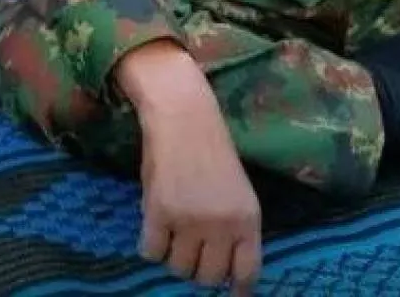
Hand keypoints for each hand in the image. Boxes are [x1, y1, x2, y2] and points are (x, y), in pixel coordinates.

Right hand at [116, 43, 261, 293]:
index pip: (247, 270)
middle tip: (193, 252)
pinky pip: (151, 253)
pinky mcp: (160, 214)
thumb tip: (223, 272)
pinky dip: (151, 244)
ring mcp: (191, 221)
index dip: (238, 288)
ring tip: (176, 231)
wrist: (187, 120)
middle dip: (199, 271)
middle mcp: (223, 224)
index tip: (233, 295)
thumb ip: (232, 229)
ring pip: (178, 268)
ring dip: (174, 257)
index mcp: (249, 218)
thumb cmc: (213, 155)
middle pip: (207, 278)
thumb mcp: (236, 193)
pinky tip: (157, 224)